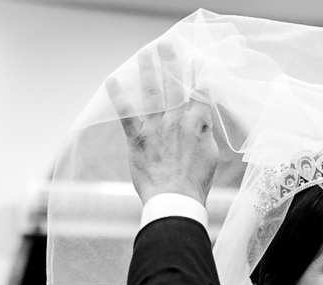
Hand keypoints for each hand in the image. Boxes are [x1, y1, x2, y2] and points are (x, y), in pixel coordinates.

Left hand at [106, 41, 217, 206]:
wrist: (175, 200)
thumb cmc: (195, 183)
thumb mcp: (210, 155)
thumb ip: (205, 134)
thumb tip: (203, 120)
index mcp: (197, 124)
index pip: (198, 94)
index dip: (197, 75)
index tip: (196, 60)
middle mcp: (177, 120)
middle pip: (175, 85)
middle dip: (171, 63)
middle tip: (167, 45)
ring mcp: (156, 127)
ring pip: (152, 92)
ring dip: (149, 70)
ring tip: (146, 53)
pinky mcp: (137, 138)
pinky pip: (126, 113)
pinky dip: (118, 96)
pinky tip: (112, 80)